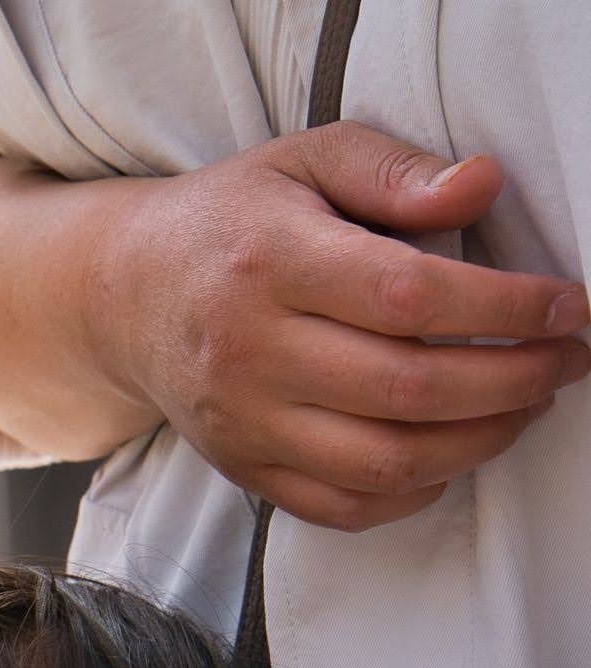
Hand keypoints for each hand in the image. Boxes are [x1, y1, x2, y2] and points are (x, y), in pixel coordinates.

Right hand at [91, 123, 589, 529]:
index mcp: (271, 262)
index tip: (567, 307)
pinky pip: (343, 507)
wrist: (122, 296)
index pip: (409, 297)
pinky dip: (414, 493)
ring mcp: (243, 421)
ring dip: (480, 442)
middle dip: (514, 381)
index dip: (505, 309)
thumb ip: (395, 169)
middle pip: (408, 388)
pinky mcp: (242, 468)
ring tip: (525, 406)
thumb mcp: (307, 160)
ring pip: (385, 460)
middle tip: (566, 361)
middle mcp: (249, 351)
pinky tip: (452, 454)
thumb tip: (483, 185)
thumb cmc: (234, 221)